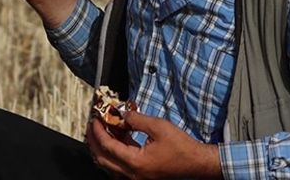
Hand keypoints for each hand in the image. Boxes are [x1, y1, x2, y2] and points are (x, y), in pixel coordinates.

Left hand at [86, 112, 221, 178]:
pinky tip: (117, 137)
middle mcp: (133, 174)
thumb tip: (121, 114)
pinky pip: (120, 165)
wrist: (197, 162)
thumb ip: (136, 119)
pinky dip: (115, 152)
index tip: (95, 119)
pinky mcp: (141, 175)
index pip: (108, 147)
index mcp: (136, 163)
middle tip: (92, 125)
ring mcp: (136, 177)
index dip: (98, 132)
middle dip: (94, 141)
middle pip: (103, 159)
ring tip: (101, 130)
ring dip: (103, 147)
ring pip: (110, 164)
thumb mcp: (158, 126)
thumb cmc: (181, 146)